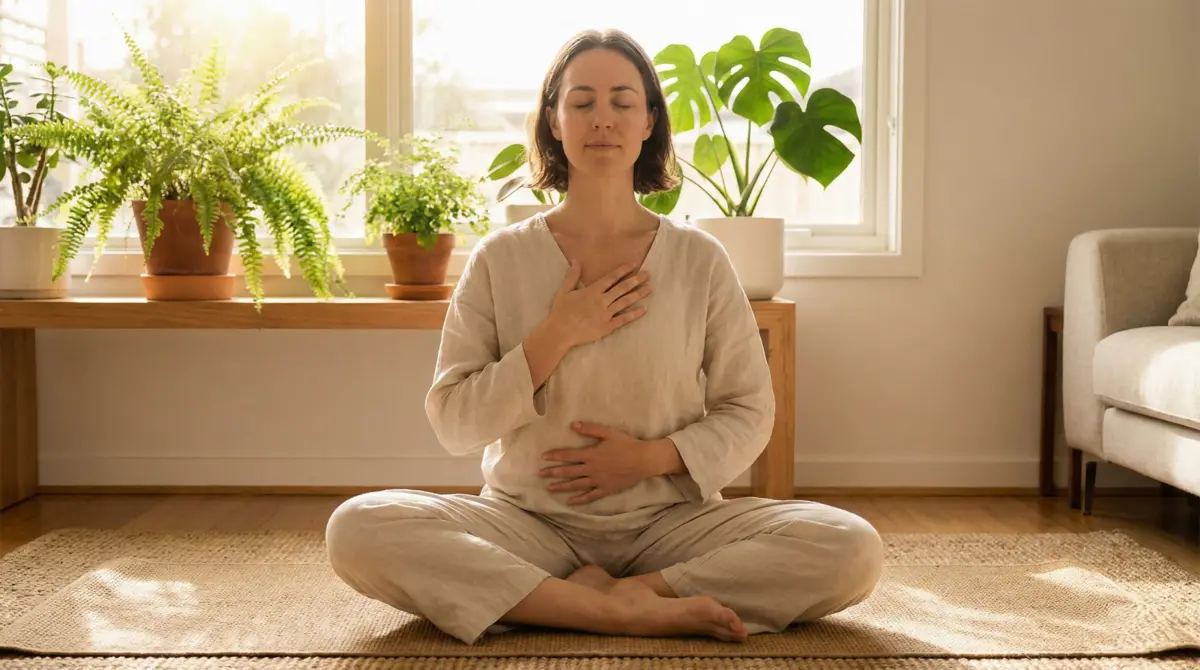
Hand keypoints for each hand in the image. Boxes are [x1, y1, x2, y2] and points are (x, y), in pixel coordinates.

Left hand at [539, 422, 653, 504]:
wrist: (643, 460)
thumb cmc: (627, 444)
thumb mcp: (608, 432)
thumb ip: (590, 429)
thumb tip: (573, 425)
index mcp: (591, 454)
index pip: (568, 455)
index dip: (555, 456)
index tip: (543, 457)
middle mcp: (592, 469)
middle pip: (568, 471)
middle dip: (553, 472)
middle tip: (540, 474)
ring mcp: (598, 481)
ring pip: (576, 485)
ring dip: (562, 486)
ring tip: (550, 488)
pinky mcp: (606, 489)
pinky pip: (590, 496)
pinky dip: (579, 500)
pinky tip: (570, 502)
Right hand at [546, 261, 651, 349]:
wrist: (560, 332)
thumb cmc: (561, 311)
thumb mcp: (564, 291)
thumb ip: (572, 276)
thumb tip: (576, 261)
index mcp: (592, 291)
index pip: (611, 278)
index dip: (624, 270)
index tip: (634, 264)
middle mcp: (602, 301)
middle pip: (622, 288)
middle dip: (636, 280)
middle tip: (648, 274)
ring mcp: (606, 314)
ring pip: (625, 302)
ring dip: (638, 294)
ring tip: (649, 288)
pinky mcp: (607, 327)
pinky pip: (623, 319)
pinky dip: (634, 314)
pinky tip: (644, 309)